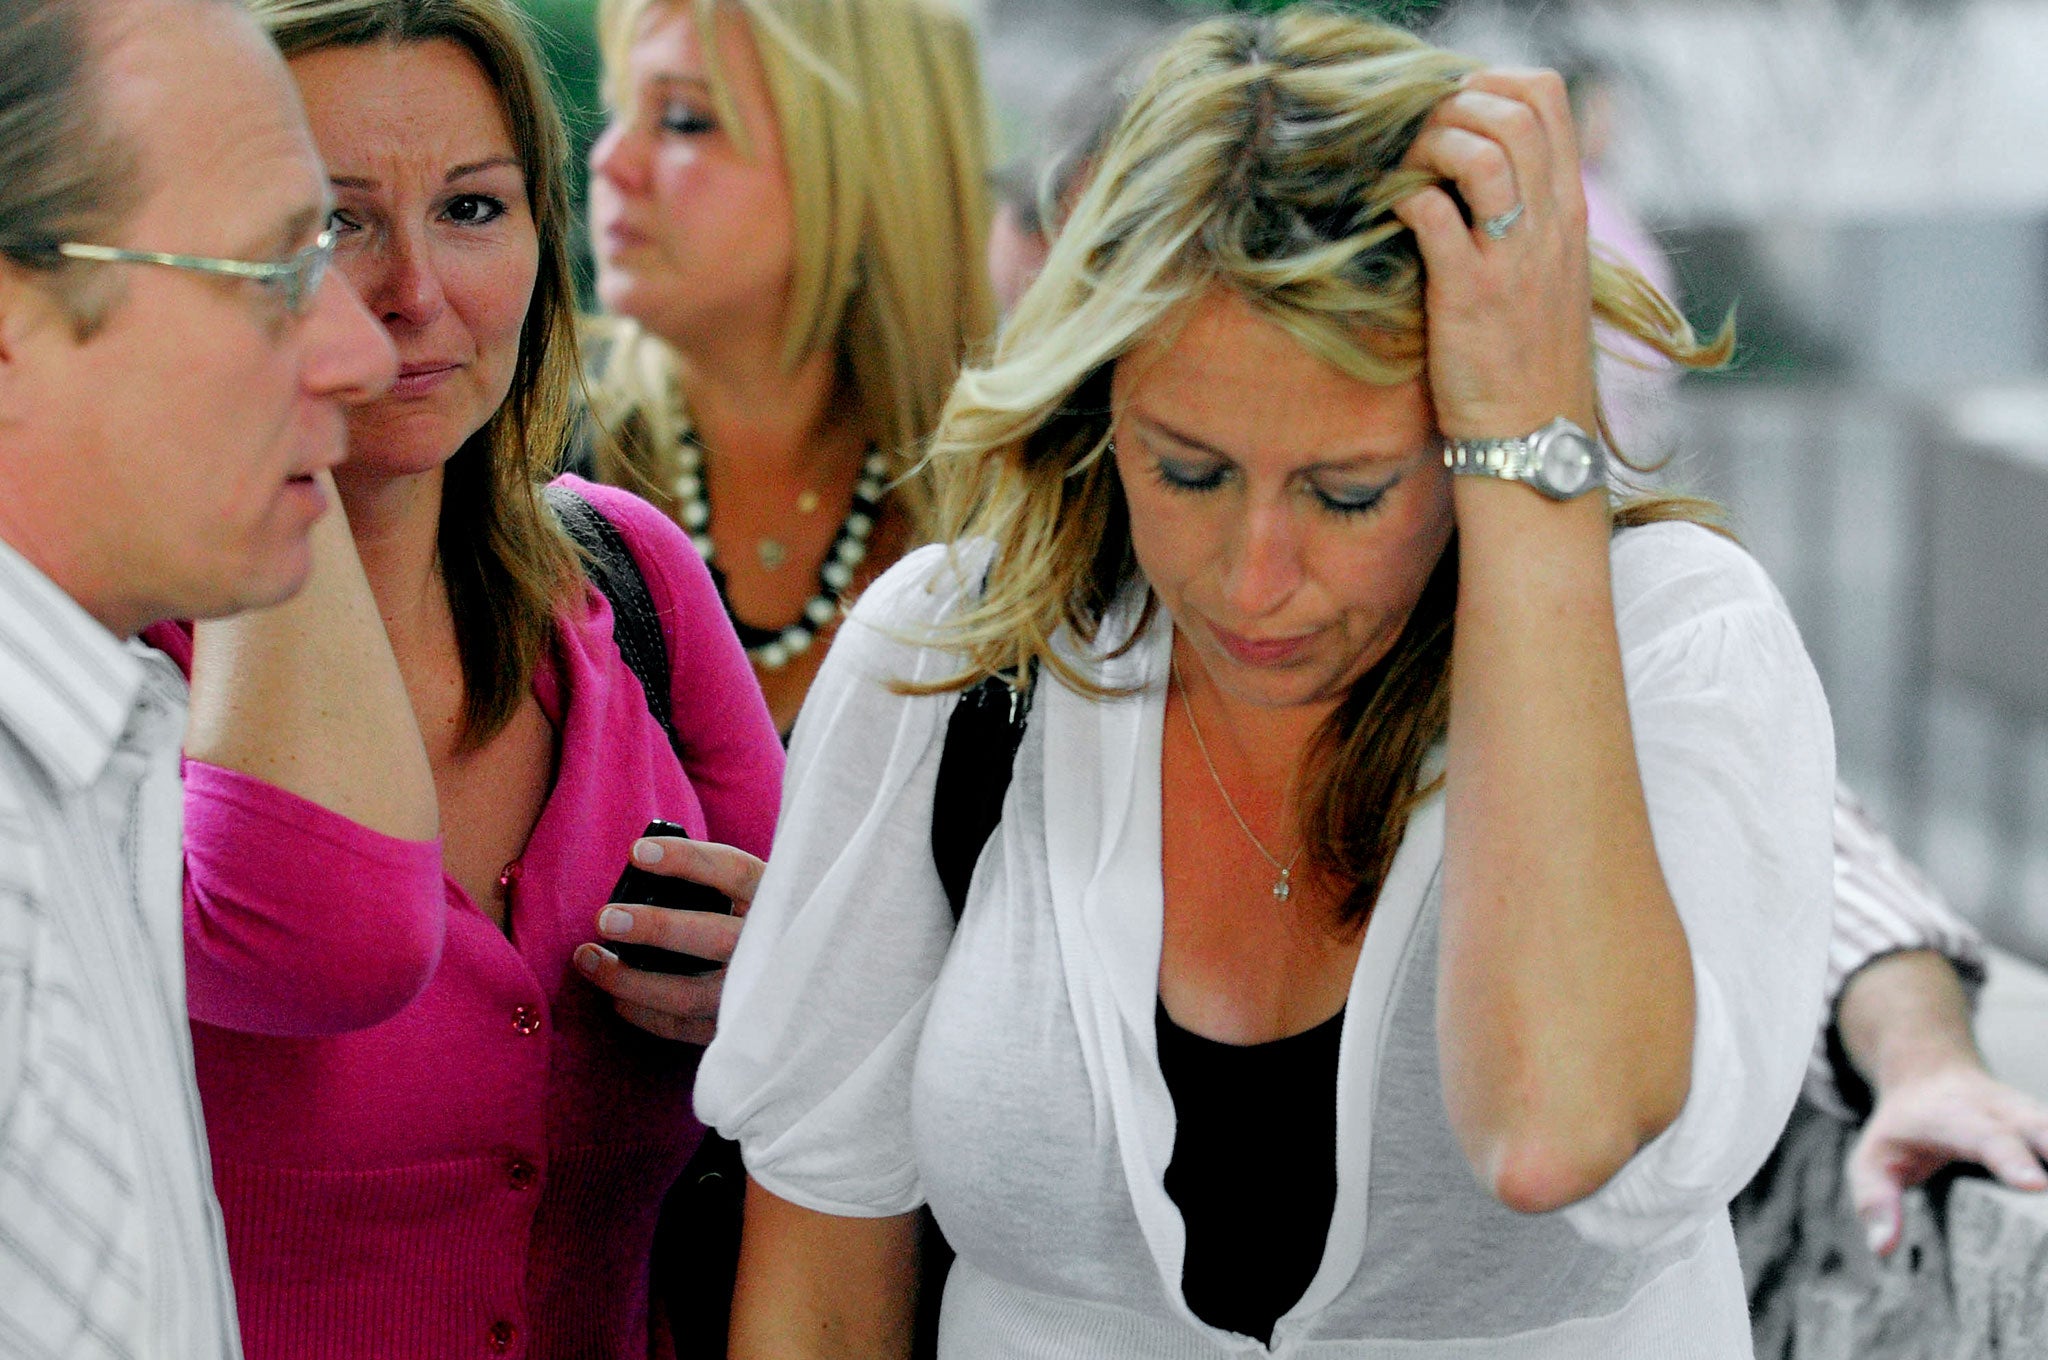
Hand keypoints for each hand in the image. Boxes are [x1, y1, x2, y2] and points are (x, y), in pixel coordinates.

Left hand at [573, 835, 765, 1043]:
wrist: (815, 990)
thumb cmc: (774, 927)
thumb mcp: (765, 896)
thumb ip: (723, 886)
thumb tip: (646, 869)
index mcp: (783, 901)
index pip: (735, 873)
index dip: (687, 861)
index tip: (637, 852)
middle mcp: (775, 951)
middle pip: (712, 938)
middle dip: (655, 928)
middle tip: (605, 918)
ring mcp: (757, 997)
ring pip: (688, 994)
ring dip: (630, 979)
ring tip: (588, 958)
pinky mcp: (738, 1031)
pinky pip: (683, 1028)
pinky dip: (644, 1014)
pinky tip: (616, 998)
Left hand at [1391, 69, 1597, 440]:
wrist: (1533, 434)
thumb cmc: (1526, 356)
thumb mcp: (1546, 272)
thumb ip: (1524, 216)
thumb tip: (1475, 171)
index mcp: (1567, 209)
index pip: (1547, 97)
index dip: (1489, 85)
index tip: (1451, 115)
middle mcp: (1548, 223)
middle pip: (1515, 108)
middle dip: (1454, 106)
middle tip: (1418, 143)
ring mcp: (1512, 257)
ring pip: (1483, 151)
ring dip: (1430, 146)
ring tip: (1405, 174)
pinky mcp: (1470, 294)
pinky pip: (1435, 216)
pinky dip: (1405, 200)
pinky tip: (1391, 216)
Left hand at [1847, 1060, 2047, 1256]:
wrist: (1932, 1074)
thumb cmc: (1903, 1127)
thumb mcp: (1874, 1157)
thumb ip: (1876, 1200)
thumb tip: (1883, 1249)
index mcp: (1960, 1118)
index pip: (1989, 1138)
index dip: (2013, 1159)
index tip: (2036, 1183)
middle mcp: (2009, 1114)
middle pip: (2045, 1130)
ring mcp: (2040, 1120)